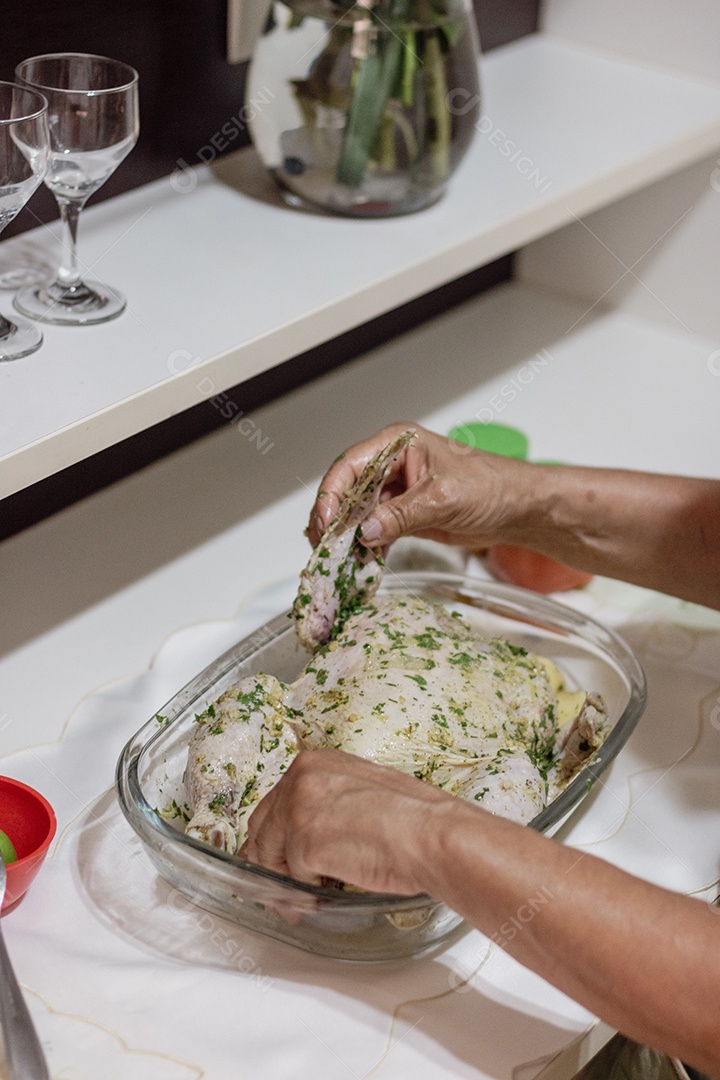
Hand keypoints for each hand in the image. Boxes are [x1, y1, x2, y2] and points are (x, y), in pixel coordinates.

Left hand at [241, 749, 454, 895]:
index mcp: (315, 762)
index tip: (278, 856)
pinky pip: (293, 878)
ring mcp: (298, 810)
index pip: (274, 802)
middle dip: (269, 859)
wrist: (431, 834)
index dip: (275, 835)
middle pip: (262, 827)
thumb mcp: (359, 790)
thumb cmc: (412, 817)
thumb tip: (308, 832)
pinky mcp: (303, 844)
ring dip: (286, 880)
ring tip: (305, 899)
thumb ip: (325, 802)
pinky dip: (305, 893)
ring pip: (271, 854)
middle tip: (282, 886)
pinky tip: (324, 896)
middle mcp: (300, 779)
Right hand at [307, 421, 533, 549]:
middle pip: (346, 489)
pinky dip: (363, 546)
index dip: (332, 494)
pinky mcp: (401, 513)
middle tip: (324, 547)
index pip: (350, 466)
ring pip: (356, 512)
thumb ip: (402, 514)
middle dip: (333, 518)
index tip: (326, 522)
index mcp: (397, 444)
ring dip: (345, 536)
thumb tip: (366, 531)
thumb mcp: (443, 498)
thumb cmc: (492, 486)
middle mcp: (391, 463)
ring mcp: (395, 489)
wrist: (517, 509)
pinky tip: (357, 561)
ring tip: (335, 558)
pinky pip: (372, 529)